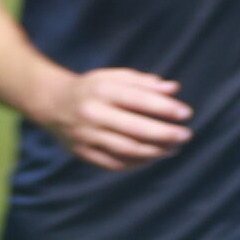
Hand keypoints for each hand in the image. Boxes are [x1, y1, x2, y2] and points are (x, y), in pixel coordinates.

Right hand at [35, 67, 191, 170]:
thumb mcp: (114, 77)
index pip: (138, 100)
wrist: (52, 104)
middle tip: (186, 135)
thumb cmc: (93, 88)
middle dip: (165, 134)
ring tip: (174, 148)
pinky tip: (153, 157)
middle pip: (135, 129)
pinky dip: (137, 163)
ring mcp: (86, 136)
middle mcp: (92, 114)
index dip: (165, 108)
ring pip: (126, 149)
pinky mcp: (83, 153)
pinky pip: (114, 163)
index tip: (187, 113)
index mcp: (102, 91)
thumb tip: (173, 89)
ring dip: (155, 152)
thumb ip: (143, 82)